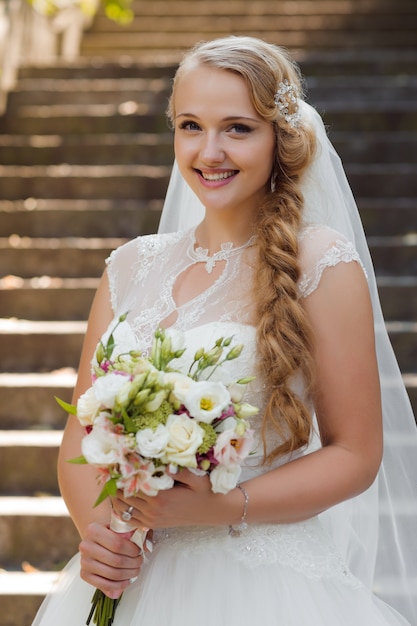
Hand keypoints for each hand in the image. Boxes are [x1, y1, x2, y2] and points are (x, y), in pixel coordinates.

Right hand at [79, 521, 143, 598]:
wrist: (96, 537)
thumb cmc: (111, 531)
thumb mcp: (121, 525)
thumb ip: (135, 532)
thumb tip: (146, 546)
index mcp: (93, 530)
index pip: (117, 544)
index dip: (132, 550)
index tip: (139, 551)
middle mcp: (85, 546)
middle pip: (116, 560)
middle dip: (133, 563)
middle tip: (140, 561)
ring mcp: (84, 561)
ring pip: (112, 574)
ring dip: (129, 574)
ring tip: (136, 570)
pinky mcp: (84, 574)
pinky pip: (105, 585)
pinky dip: (119, 585)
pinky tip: (127, 580)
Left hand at [112, 470, 228, 529]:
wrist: (214, 512)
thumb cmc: (207, 491)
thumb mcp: (197, 478)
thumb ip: (181, 471)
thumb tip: (164, 463)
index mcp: (161, 497)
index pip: (131, 483)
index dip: (120, 471)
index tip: (115, 459)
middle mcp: (152, 510)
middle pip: (122, 495)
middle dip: (114, 481)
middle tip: (111, 465)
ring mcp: (151, 519)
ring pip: (122, 507)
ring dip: (115, 494)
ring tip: (114, 478)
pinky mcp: (152, 524)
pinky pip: (129, 519)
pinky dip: (121, 508)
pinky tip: (123, 495)